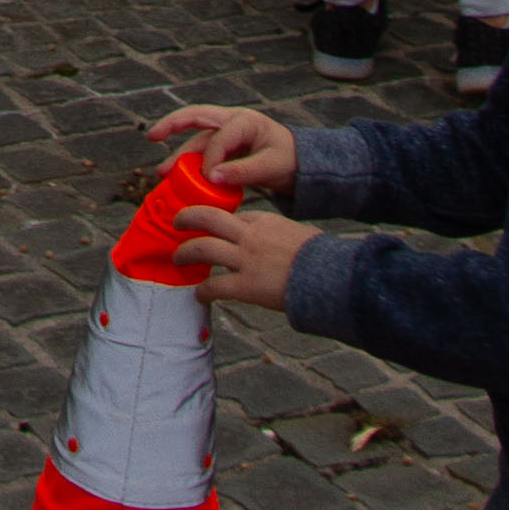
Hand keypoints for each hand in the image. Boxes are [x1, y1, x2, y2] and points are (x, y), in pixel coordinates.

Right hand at [150, 98, 298, 194]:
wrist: (301, 164)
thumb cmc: (289, 160)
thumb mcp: (272, 166)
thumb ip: (243, 171)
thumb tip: (211, 177)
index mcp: (245, 120)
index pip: (220, 138)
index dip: (211, 159)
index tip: (208, 180)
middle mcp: (231, 121)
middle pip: (196, 117)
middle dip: (172, 124)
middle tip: (152, 137)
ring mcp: (226, 132)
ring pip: (196, 138)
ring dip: (177, 153)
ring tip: (161, 173)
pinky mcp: (224, 146)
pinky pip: (201, 150)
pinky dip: (188, 161)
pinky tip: (177, 176)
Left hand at [165, 190, 315, 313]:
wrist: (331, 278)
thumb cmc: (320, 259)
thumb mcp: (297, 235)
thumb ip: (278, 236)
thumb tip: (276, 246)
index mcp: (264, 221)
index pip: (232, 215)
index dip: (215, 219)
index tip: (208, 223)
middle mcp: (250, 236)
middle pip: (207, 218)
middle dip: (188, 218)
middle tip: (177, 222)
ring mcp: (246, 260)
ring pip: (203, 248)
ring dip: (186, 252)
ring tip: (178, 257)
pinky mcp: (246, 286)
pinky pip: (215, 286)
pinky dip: (203, 290)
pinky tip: (199, 294)